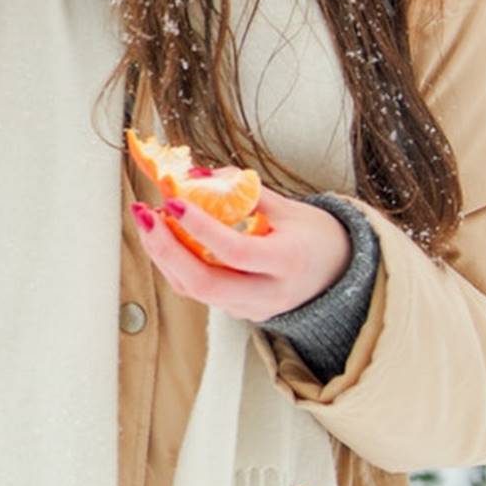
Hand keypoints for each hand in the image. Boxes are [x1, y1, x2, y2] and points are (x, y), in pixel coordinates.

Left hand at [130, 183, 351, 320]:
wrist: (341, 275)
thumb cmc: (317, 236)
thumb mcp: (290, 207)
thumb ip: (244, 191)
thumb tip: (196, 174)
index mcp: (289, 262)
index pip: (236, 251)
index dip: (201, 228)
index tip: (174, 200)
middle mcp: (269, 293)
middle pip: (206, 284)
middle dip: (166, 249)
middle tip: (144, 214)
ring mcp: (253, 308)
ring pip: (196, 292)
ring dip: (164, 256)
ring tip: (148, 219)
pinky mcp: (240, 311)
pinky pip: (200, 293)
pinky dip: (176, 266)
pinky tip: (164, 238)